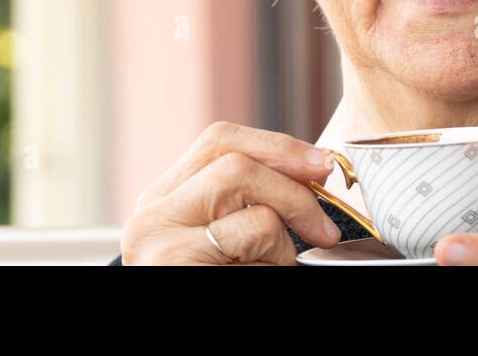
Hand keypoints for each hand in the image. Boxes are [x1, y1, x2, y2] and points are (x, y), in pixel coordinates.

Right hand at [119, 121, 343, 264]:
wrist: (166, 348)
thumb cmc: (206, 282)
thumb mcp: (218, 242)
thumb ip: (245, 203)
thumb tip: (314, 173)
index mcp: (162, 199)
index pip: (219, 142)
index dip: (277, 145)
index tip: (321, 164)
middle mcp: (153, 215)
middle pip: (234, 162)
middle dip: (293, 186)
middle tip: (324, 223)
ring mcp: (161, 243)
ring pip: (247, 198)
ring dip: (283, 229)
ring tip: (279, 263)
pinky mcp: (179, 265)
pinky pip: (251, 239)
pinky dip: (275, 257)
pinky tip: (262, 274)